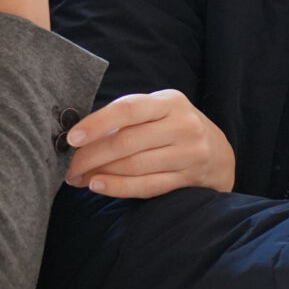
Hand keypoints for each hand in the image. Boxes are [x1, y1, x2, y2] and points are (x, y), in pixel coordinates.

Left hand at [64, 90, 235, 196]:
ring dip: (100, 173)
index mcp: (171, 101)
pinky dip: (119, 187)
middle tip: (69, 167)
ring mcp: (189, 153)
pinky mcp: (189, 178)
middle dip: (91, 156)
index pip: (129, 109)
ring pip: (135, 166)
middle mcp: (183, 125)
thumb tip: (79, 138)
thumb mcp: (159, 112)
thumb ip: (126, 119)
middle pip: (128, 142)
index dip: (97, 123)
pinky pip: (148, 186)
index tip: (72, 138)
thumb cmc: (175, 129)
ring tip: (79, 177)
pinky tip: (98, 186)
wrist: (219, 154)